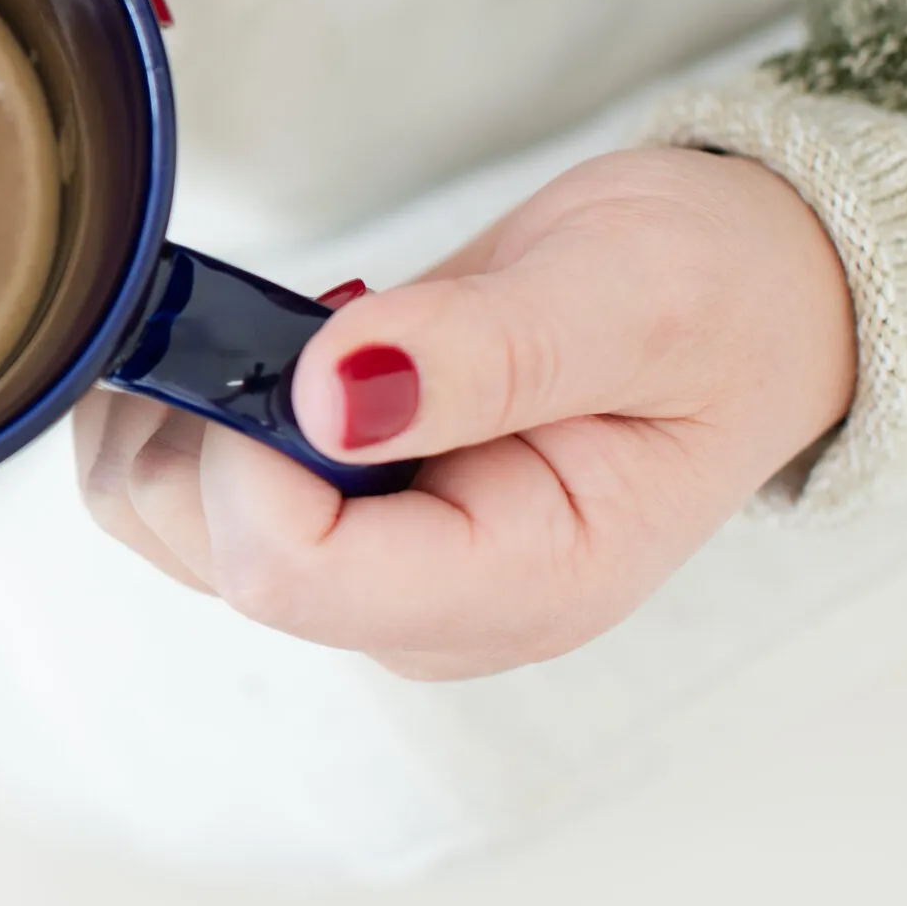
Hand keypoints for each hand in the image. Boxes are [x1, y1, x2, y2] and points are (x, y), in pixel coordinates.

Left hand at [75, 148, 857, 678]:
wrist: (739, 297)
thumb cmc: (716, 301)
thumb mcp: (632, 296)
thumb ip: (485, 353)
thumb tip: (328, 392)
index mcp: (519, 586)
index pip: (288, 573)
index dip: (247, 449)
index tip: (294, 344)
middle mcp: (425, 608)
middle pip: (212, 557)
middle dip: (195, 427)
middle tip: (265, 317)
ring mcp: (370, 573)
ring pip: (171, 528)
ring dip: (167, 415)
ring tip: (255, 325)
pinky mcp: (328, 524)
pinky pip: (185, 493)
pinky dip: (171, 411)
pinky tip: (235, 348)